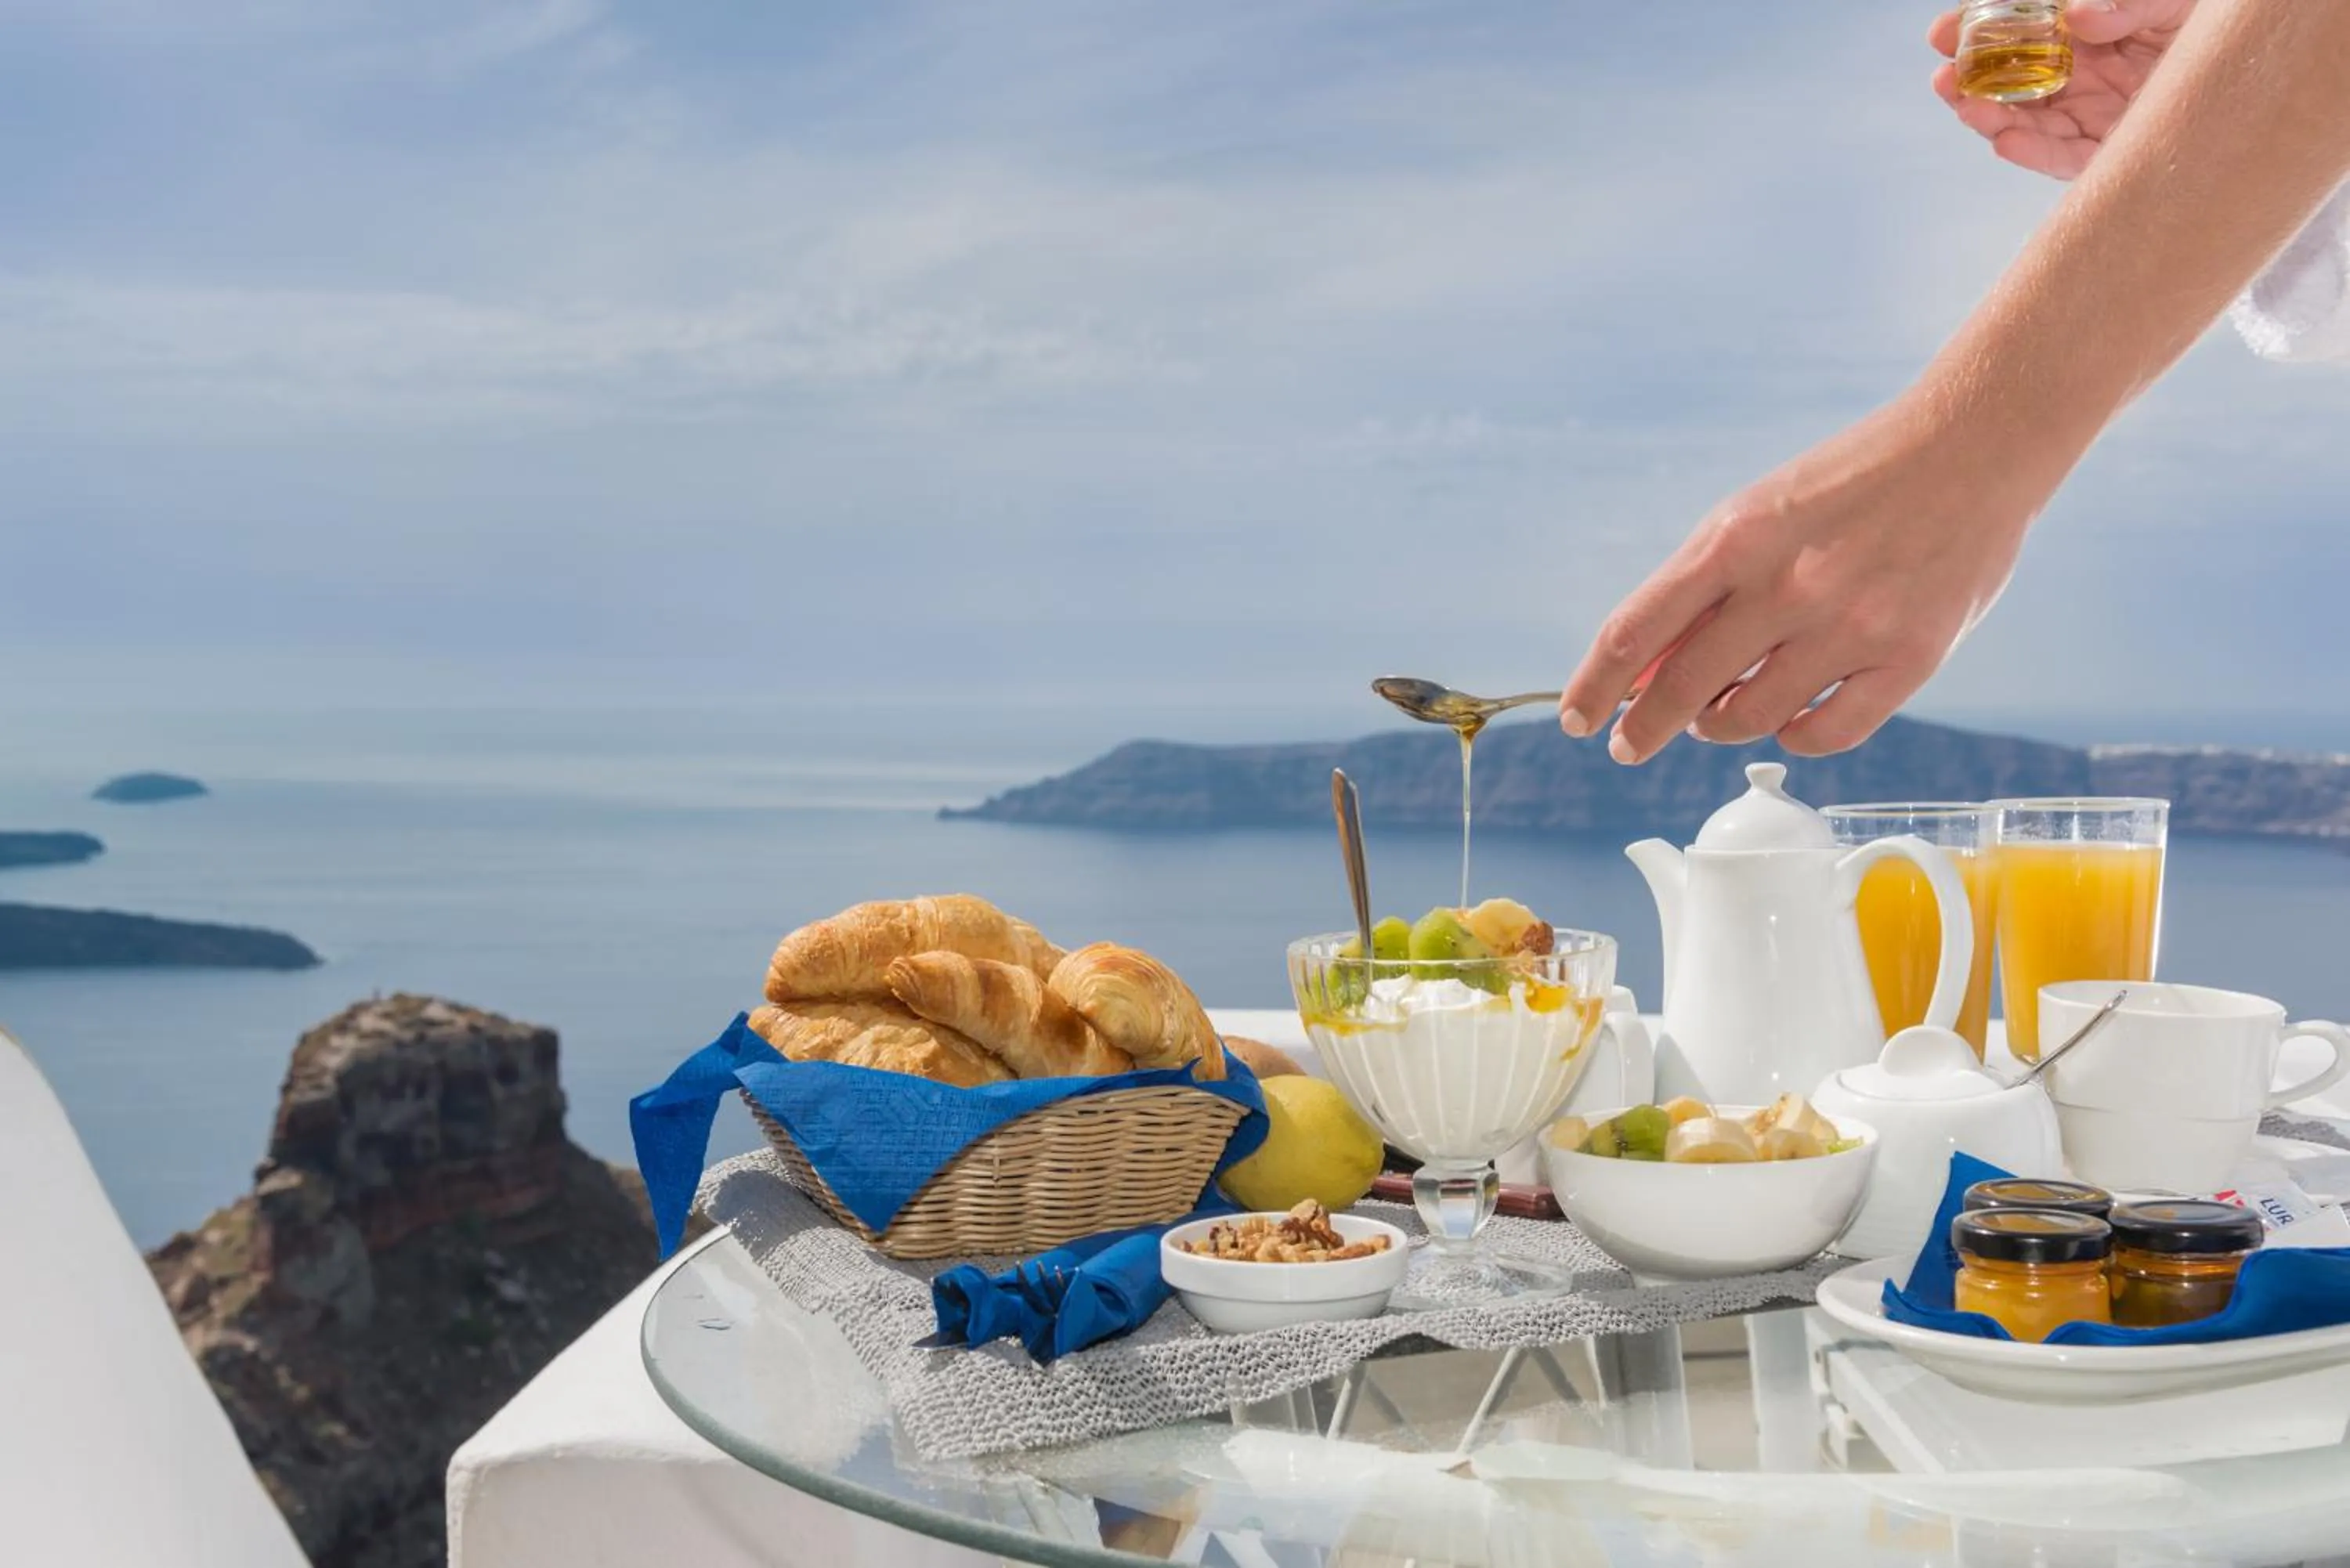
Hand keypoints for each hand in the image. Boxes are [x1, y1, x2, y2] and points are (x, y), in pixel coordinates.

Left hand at [1558, 394, 2057, 762]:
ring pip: (1750, 717)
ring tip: (1719, 714)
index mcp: (1737, 538)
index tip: (1577, 718)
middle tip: (1629, 746)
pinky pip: (1828, 733)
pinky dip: (1796, 734)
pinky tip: (1790, 718)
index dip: (1594, 685)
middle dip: (1644, 728)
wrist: (1974, 446)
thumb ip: (1702, 589)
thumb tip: (1641, 669)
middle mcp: (1789, 585)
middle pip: (1684, 688)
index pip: (1636, 629)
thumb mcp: (1758, 513)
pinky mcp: (1912, 657)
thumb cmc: (1851, 481)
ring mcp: (1853, 626)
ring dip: (1720, 725)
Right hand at [1931, 0, 2195, 179]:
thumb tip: (2077, 17)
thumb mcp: (2169, 0)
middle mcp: (2078, 77)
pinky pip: (2065, 159)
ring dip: (1988, 119)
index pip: (2016, 35)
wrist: (2260, 69)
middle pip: (2008, 85)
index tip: (1942, 33)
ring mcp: (2091, 117)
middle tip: (1943, 76)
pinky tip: (2005, 141)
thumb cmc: (2211, 25)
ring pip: (2025, 124)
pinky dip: (2033, 153)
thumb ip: (2127, 3)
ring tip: (1965, 105)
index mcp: (2083, 34)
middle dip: (1969, 82)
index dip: (1975, 34)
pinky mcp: (2110, 154)